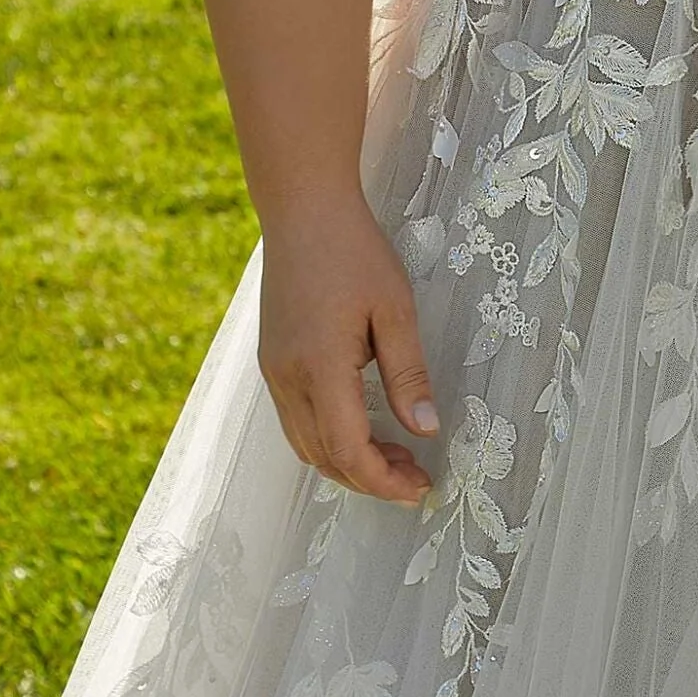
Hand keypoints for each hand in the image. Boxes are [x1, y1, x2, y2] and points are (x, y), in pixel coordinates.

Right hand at [257, 194, 440, 505]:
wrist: (302, 208)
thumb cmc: (354, 250)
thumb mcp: (395, 309)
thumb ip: (408, 375)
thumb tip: (426, 431)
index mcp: (320, 368)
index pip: (348, 451)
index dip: (384, 481)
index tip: (420, 488)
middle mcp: (288, 378)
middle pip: (324, 457)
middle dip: (370, 478)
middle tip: (416, 476)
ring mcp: (274, 371)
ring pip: (306, 444)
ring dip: (348, 460)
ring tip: (396, 455)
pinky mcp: (272, 360)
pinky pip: (296, 419)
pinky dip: (328, 438)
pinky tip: (361, 425)